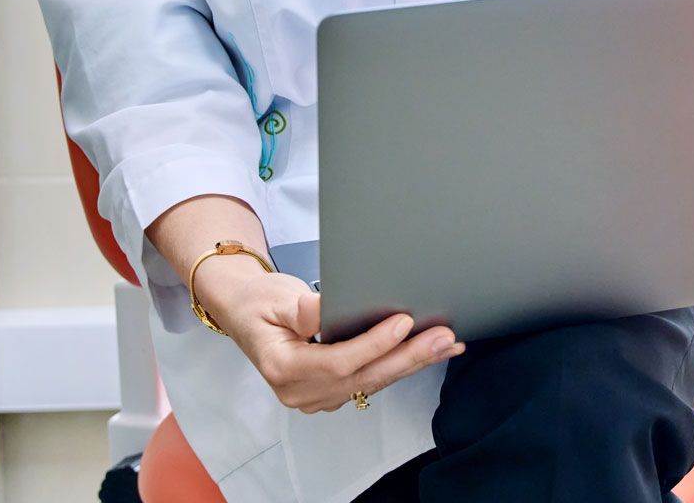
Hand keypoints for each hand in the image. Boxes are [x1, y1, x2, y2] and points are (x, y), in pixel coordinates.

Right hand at [204, 264, 463, 412]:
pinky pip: (371, 381)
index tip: (402, 322)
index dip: (372, 344)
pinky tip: (429, 353)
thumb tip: (324, 311)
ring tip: (447, 344)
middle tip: (442, 337)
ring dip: (412, 363)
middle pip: (362, 378)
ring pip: (372, 382)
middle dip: (407, 357)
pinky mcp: (332, 391)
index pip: (337, 362)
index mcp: (281, 368)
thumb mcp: (274, 298)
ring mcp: (317, 396)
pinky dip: (401, 365)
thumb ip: (300, 310)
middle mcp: (300, 391)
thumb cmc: (258, 302)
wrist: (246, 313)